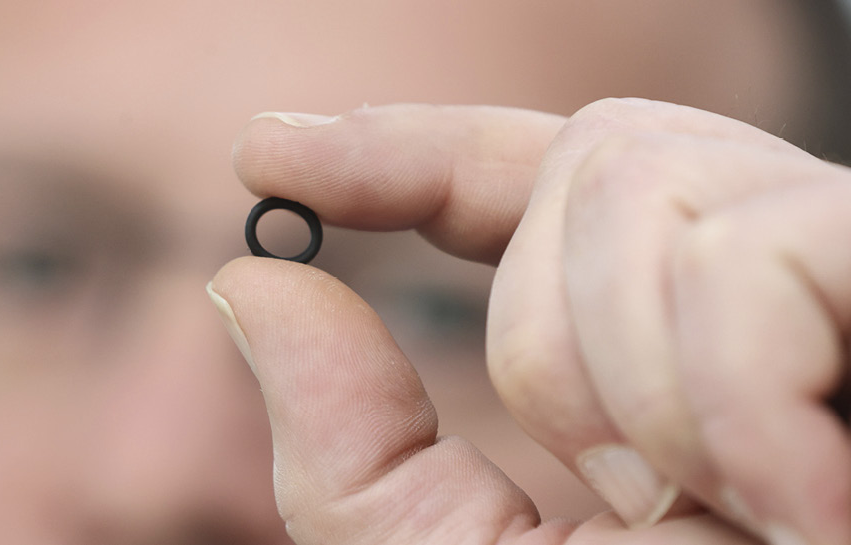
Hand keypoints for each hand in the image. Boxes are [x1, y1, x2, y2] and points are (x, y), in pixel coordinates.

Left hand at [209, 99, 850, 543]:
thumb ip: (355, 447)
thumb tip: (249, 283)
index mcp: (675, 344)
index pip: (533, 183)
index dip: (404, 153)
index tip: (266, 157)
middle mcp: (777, 284)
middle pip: (594, 159)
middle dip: (543, 337)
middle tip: (631, 498)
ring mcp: (848, 270)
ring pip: (644, 182)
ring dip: (627, 383)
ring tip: (722, 514)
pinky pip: (753, 251)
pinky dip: (730, 391)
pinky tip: (801, 506)